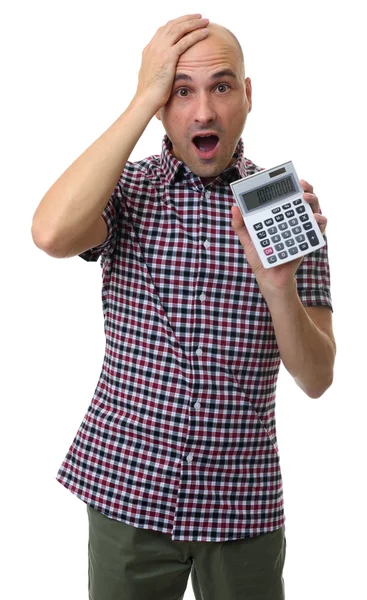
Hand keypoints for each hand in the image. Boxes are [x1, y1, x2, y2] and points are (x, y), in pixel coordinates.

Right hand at [135, 14, 208, 110]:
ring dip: (194, 23)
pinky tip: (206, 32)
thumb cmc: (150, 94)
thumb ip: (158, 68)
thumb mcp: (152, 76)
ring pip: (179, 29)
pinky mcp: (168, 57)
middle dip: (187, 19)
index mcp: (150, 49)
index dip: (176, 24)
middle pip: (172, 25)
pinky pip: (185, 41)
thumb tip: (163, 70)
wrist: (146, 99)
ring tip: (205, 21)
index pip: (164, 29)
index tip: (186, 22)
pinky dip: (196, 34)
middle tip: (199, 17)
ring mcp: (161, 50)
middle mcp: (154, 46)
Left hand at [231, 179, 327, 296]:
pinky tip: (314, 219)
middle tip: (300, 184)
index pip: (285, 195)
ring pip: (314, 209)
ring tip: (304, 198)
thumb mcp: (247, 239)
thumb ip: (240, 224)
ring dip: (313, 200)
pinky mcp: (308, 241)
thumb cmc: (260, 257)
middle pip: (303, 198)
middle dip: (305, 187)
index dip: (286, 184)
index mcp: (279, 216)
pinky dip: (319, 222)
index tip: (282, 176)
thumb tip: (234, 207)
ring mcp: (302, 229)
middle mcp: (293, 219)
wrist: (269, 278)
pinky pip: (319, 229)